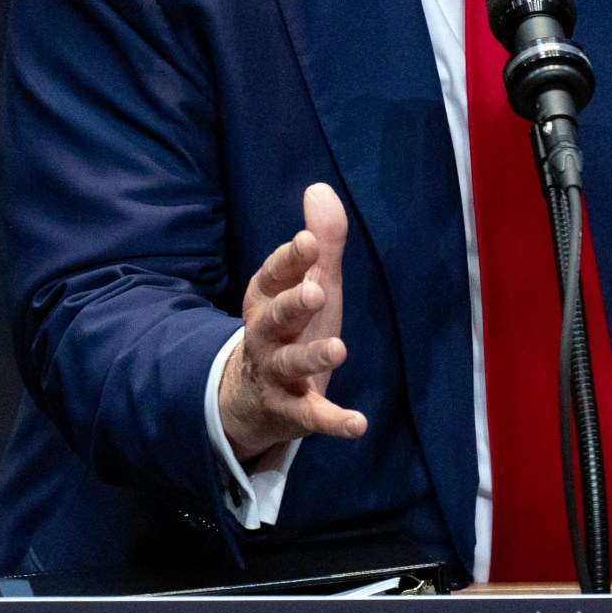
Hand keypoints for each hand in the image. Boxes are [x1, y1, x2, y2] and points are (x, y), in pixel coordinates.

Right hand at [218, 183, 367, 461]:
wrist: (253, 397)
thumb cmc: (291, 327)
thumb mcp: (308, 283)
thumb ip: (321, 243)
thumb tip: (319, 189)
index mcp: (266, 299)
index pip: (273, 275)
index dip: (290, 260)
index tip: (308, 242)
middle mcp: (265, 336)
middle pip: (275, 318)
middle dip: (293, 304)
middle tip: (316, 291)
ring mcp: (276, 374)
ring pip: (290, 365)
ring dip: (312, 357)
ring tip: (338, 349)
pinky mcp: (293, 411)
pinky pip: (312, 416)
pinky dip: (334, 422)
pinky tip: (358, 424)